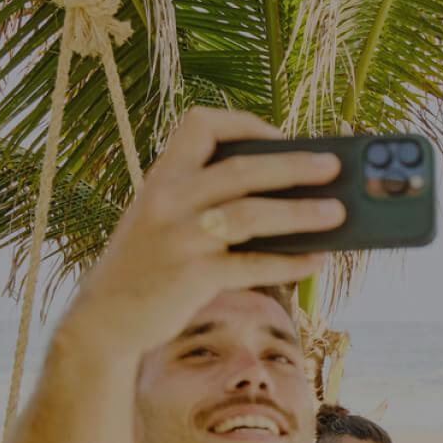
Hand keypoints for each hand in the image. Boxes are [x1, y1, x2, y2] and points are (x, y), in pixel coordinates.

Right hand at [52, 108, 343, 357]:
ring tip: (337, 213)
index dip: (244, 125)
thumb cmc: (148, 265)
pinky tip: (316, 261)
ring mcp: (179, 238)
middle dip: (293, 166)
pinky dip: (289, 262)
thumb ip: (205, 201)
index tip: (280, 137)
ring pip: (252, 214)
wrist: (105, 317)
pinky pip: (252, 265)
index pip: (200, 126)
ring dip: (301, 213)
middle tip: (332, 167)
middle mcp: (168, 200)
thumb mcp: (162, 218)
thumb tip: (288, 198)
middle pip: (241, 169)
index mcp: (161, 177)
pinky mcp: (191, 277)